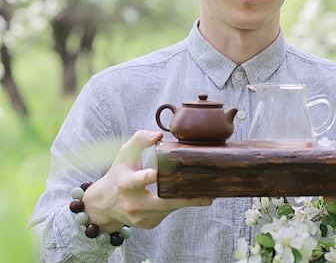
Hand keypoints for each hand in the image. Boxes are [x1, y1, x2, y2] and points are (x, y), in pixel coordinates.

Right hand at [82, 130, 212, 231]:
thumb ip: (140, 140)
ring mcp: (141, 216)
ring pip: (170, 208)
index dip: (147, 177)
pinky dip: (180, 204)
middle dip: (184, 199)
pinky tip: (192, 197)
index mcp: (126, 183)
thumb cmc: (120, 173)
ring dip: (189, 202)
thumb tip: (158, 136)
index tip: (156, 174)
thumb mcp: (125, 154)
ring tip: (208, 194)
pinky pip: (168, 213)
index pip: (137, 180)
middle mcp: (133, 202)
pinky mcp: (148, 223)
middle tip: (206, 194)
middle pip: (162, 202)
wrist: (104, 203)